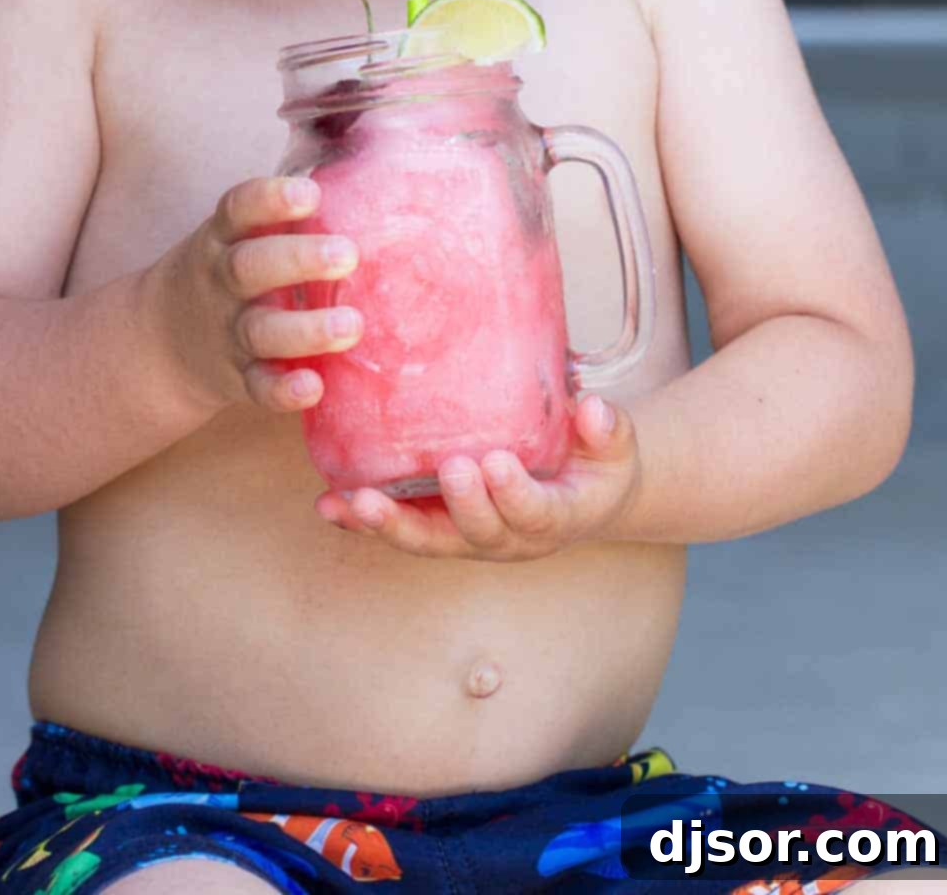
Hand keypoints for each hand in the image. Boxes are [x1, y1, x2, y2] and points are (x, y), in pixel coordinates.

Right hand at [143, 176, 361, 416]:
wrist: (160, 342)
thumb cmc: (230, 270)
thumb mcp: (239, 233)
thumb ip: (286, 208)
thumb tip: (366, 152)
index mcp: (224, 237)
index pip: (239, 209)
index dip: (271, 199)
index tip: (310, 193)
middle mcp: (222, 282)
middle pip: (250, 267)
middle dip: (298, 259)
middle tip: (347, 254)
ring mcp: (228, 332)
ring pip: (260, 331)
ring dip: (305, 330)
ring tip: (352, 325)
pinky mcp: (237, 379)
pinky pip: (258, 388)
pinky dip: (283, 391)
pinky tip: (314, 387)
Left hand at [314, 394, 640, 560]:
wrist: (582, 495)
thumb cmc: (596, 463)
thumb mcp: (616, 447)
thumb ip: (608, 429)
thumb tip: (594, 407)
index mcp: (555, 517)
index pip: (535, 513)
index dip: (515, 495)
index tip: (499, 463)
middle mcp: (508, 538)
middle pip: (477, 533)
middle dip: (461, 505)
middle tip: (448, 468)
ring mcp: (469, 537)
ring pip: (427, 540)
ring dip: (391, 524)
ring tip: (357, 502)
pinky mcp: (439, 528)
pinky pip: (402, 528)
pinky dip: (365, 521)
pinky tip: (330, 504)